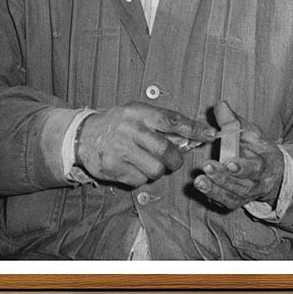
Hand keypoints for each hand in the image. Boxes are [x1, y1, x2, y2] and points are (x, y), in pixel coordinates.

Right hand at [77, 103, 215, 186]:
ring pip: (155, 169)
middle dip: (175, 159)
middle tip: (173, 160)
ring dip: (157, 170)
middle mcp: (130, 130)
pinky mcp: (113, 168)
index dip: (193, 128)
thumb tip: (191, 135)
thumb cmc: (116, 124)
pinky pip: (139, 180)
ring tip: (146, 162)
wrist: (82, 135)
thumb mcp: (136, 113)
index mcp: (138, 113)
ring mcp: (120, 150)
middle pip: (166, 150)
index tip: (209, 134)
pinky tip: (132, 167)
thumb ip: (160, 123)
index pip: (172, 120)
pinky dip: (140, 177)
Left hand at [193, 101, 283, 210]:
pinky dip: (214, 197)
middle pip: (243, 186)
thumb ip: (234, 121)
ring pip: (233, 196)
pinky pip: (226, 203)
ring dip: (215, 189)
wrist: (271, 174)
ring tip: (199, 181)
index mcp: (266, 165)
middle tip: (207, 167)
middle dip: (225, 178)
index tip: (228, 162)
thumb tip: (220, 105)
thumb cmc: (258, 149)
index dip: (243, 167)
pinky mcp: (236, 201)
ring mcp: (247, 195)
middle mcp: (259, 184)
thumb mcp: (251, 132)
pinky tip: (202, 189)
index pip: (257, 168)